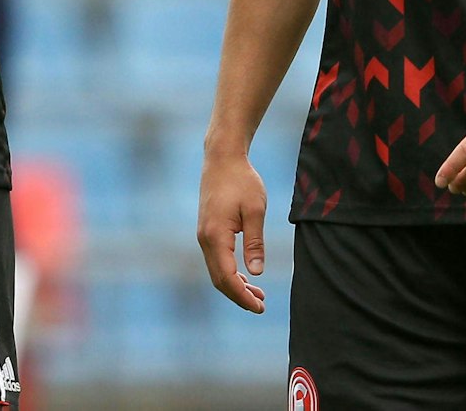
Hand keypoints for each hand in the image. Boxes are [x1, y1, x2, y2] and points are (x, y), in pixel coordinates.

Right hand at [196, 151, 268, 313]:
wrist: (222, 157)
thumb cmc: (241, 180)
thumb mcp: (255, 209)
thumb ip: (255, 242)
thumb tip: (256, 272)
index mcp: (215, 236)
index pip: (227, 277)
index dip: (242, 296)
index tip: (260, 307)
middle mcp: (204, 239)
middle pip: (219, 279)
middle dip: (239, 296)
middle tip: (261, 305)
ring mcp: (203, 235)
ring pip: (216, 270)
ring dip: (235, 285)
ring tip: (258, 294)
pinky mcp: (207, 230)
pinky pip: (216, 259)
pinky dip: (230, 272)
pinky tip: (246, 275)